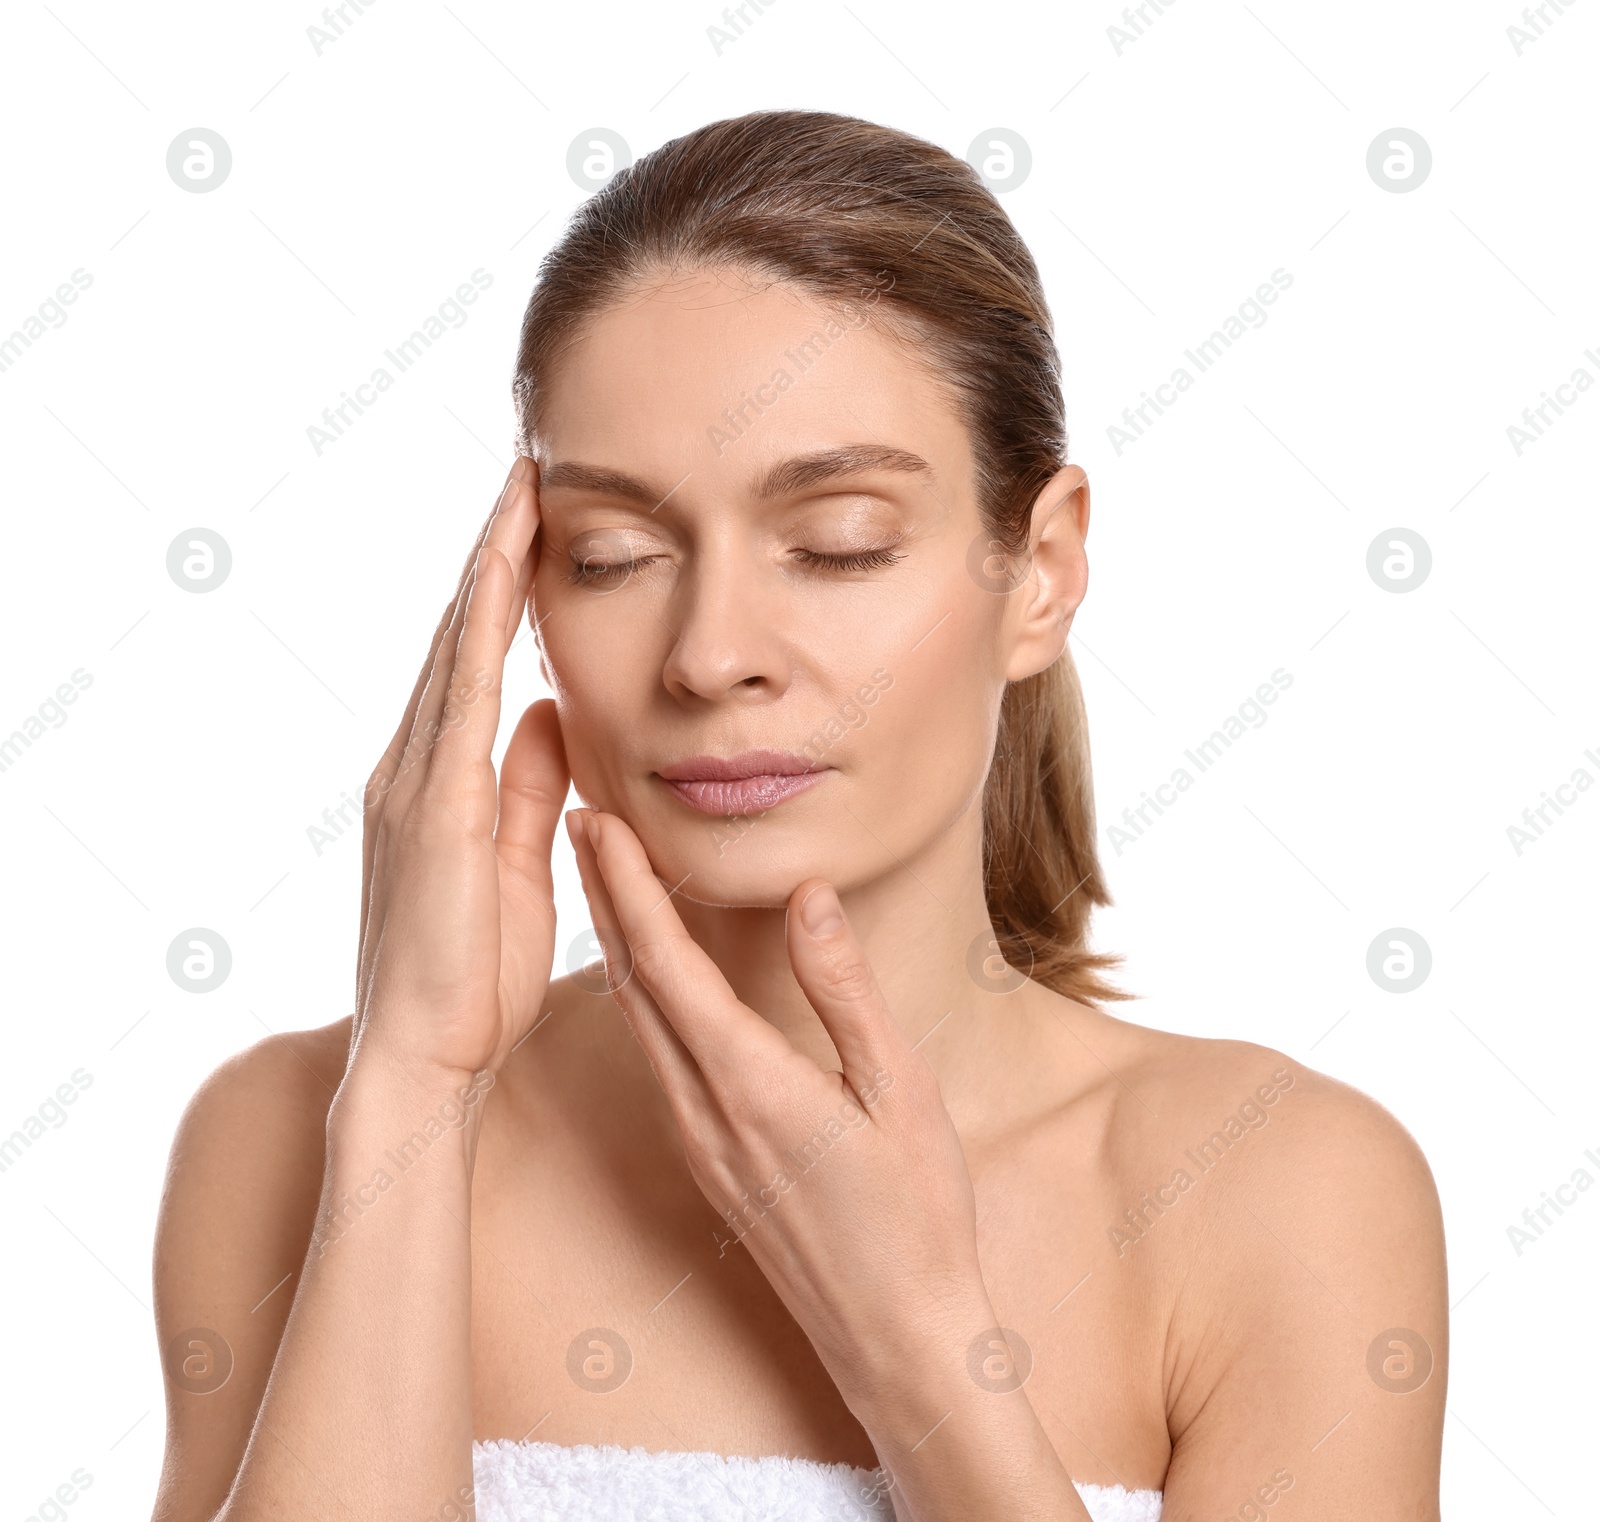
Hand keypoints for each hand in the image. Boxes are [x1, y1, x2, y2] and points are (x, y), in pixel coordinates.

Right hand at [352, 457, 569, 1083]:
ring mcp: (414, 781)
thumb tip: (556, 714)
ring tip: (520, 490)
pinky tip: (505, 570)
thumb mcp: (520, 860)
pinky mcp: (434, 806)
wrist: (427, 1058)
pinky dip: (481, 626)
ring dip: (489, 565)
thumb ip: (532, 786)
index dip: (502, 590)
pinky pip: (461, 694)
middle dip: (494, 552)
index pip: (474, 662)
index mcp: (438, 782)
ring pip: (455, 647)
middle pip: (459, 635)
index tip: (536, 525)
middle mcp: (413, 765)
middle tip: (527, 473)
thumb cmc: (475, 975)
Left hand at [566, 806, 993, 1409]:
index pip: (666, 963)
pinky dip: (639, 996)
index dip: (624, 886)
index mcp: (750, 1084)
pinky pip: (656, 1059)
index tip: (595, 822)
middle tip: (576, 822)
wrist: (896, 1340)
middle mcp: (703, 1111)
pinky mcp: (706, 1164)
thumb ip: (844, 989)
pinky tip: (646, 976)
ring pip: (636, 1023)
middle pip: (632, 984)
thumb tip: (808, 896)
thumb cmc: (916, 1215)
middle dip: (600, 897)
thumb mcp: (898, 1090)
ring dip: (614, 944)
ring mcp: (698, 1142)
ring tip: (600, 880)